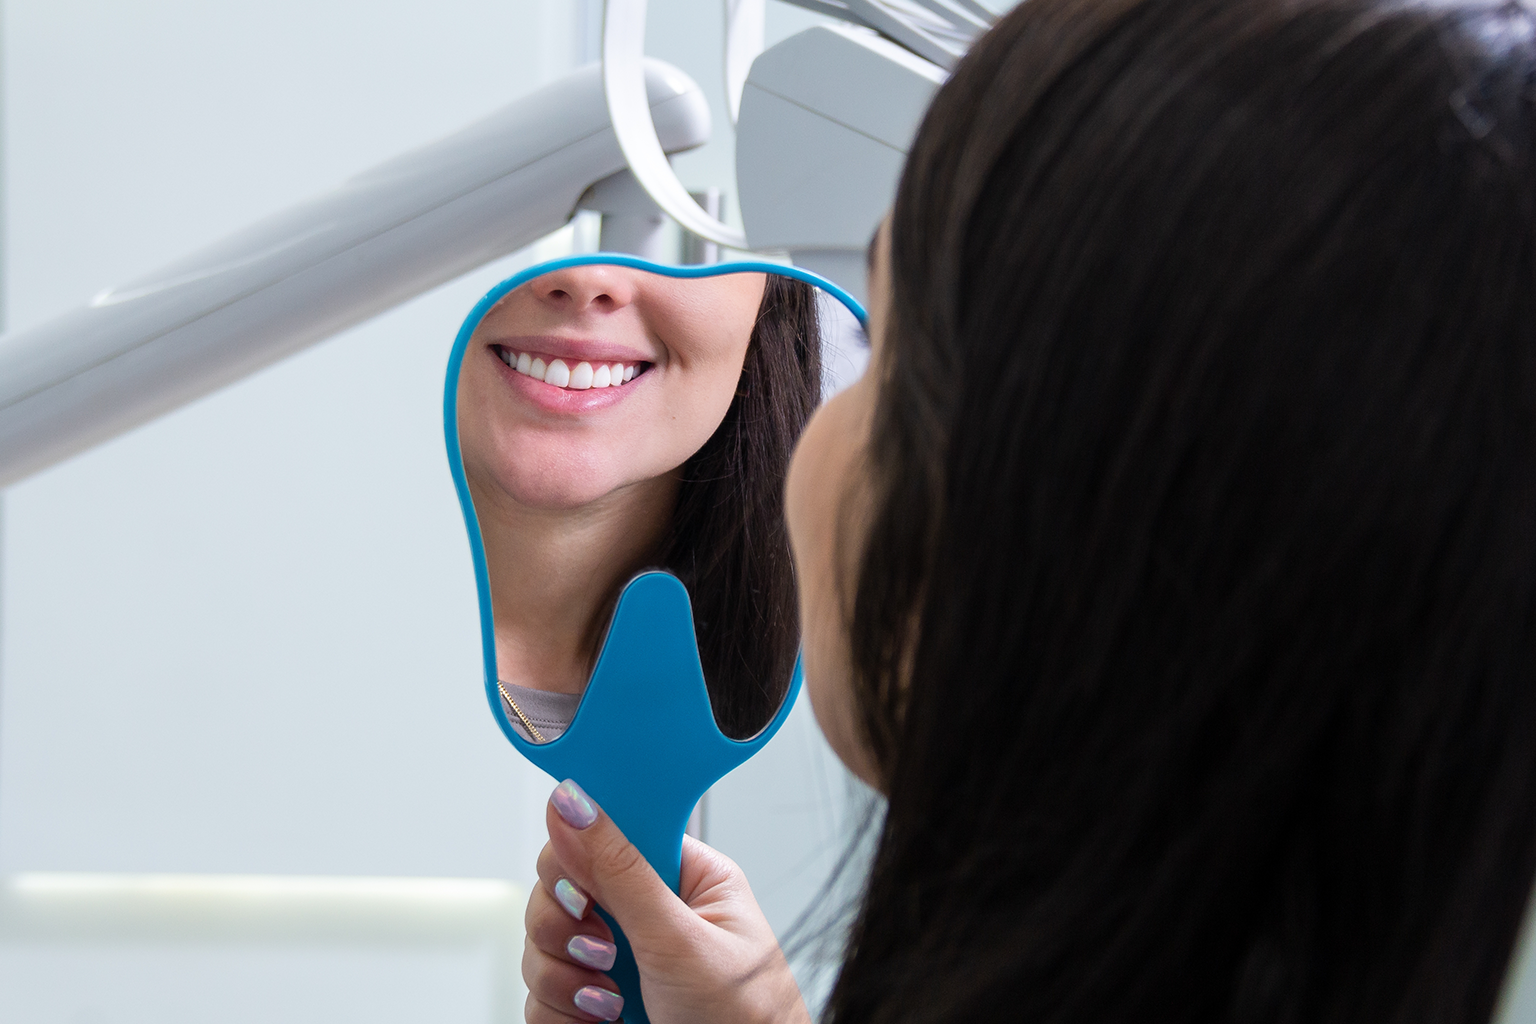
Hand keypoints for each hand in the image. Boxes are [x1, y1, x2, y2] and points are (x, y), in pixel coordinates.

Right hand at [522, 779, 811, 1023]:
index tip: (581, 888)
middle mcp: (647, 910)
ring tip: (610, 1002)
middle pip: (561, 884)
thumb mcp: (681, 939)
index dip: (579, 851)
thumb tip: (574, 802)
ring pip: (542, 941)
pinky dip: (560, 1012)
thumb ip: (621, 872)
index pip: (609, 828)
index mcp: (684, 875)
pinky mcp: (593, 1001)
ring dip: (563, 978)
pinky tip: (599, 1022)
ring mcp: (617, 957)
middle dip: (566, 926)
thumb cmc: (749, 1021)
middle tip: (603, 953)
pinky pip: (540, 992)